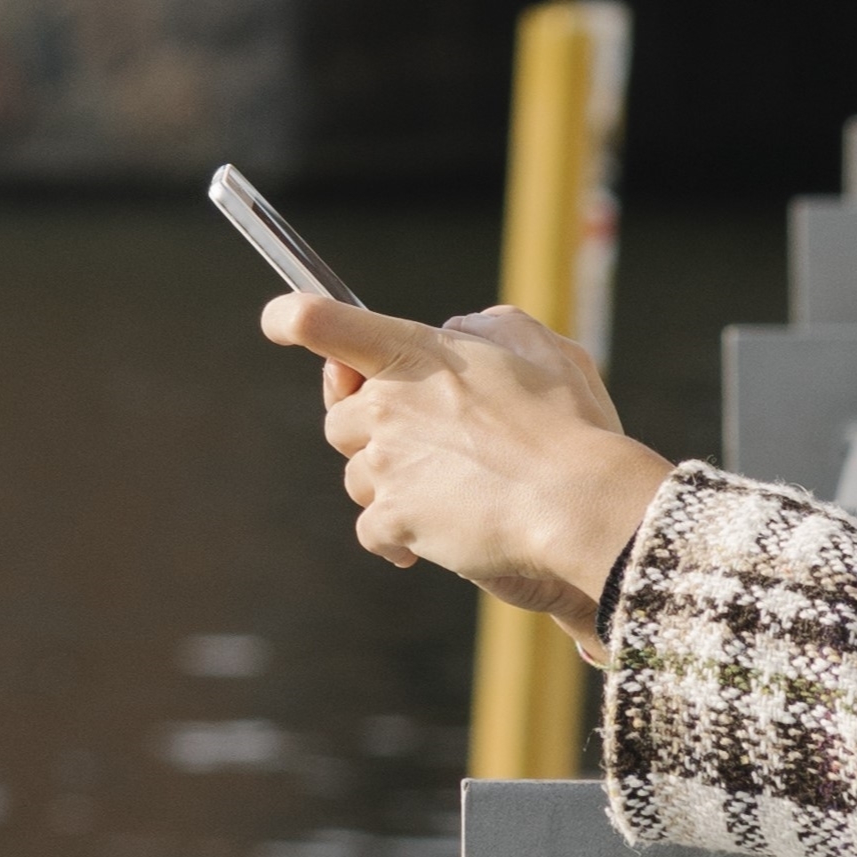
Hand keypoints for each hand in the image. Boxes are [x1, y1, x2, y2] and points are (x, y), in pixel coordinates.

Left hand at [261, 293, 672, 643]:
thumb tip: (453, 335)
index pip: (320, 321)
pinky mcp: (394, 521)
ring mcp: (386, 466)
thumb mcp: (534, 344)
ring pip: (358, 476)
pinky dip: (395, 537)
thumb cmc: (567, 422)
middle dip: (372, 431)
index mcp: (412, 351)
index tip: (279, 322)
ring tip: (449, 490)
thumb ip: (482, 329)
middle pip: (341, 418)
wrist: (577, 501)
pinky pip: (372, 529)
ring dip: (390, 483)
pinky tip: (428, 539)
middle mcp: (387, 404)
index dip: (289, 317)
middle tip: (425, 441)